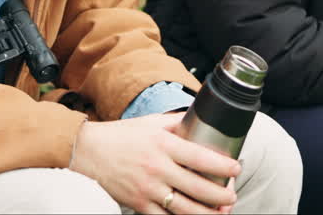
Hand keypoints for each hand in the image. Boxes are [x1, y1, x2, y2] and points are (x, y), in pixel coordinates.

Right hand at [69, 112, 239, 213]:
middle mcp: (157, 167)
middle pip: (198, 187)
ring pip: (186, 209)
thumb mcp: (150, 122)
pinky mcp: (139, 204)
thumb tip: (200, 117)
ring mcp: (148, 189)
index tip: (236, 168)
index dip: (223, 166)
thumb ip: (176, 122)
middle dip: (222, 195)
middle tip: (231, 196)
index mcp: (163, 144)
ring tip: (221, 212)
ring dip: (208, 214)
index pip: (200, 157)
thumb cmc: (120, 136)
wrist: (87, 152)